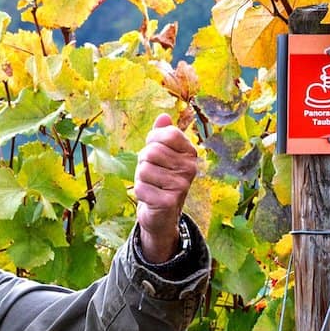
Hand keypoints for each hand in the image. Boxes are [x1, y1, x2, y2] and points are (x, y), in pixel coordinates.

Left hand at [133, 113, 198, 263]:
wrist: (161, 213)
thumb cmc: (159, 179)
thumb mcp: (160, 154)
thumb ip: (161, 135)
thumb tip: (164, 116)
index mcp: (190, 153)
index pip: (166, 134)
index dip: (152, 141)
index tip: (155, 152)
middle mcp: (190, 168)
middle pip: (152, 151)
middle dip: (143, 161)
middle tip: (151, 173)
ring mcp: (181, 185)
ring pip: (144, 169)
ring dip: (141, 178)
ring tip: (152, 185)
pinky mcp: (169, 202)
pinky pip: (140, 188)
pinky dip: (140, 193)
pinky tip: (150, 197)